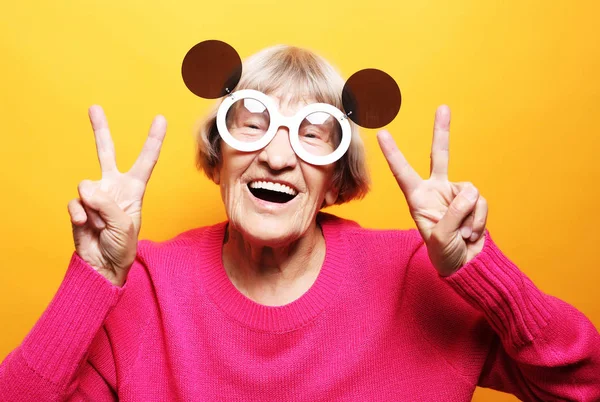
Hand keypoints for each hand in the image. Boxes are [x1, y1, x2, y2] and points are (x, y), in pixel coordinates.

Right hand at [66, 105, 166, 285]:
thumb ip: (107, 204)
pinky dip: (81, 215)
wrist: (102, 264)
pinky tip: (87, 225)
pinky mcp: (78, 205)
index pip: (146, 160)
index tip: (160, 118)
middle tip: (94, 107)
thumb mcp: (125, 225)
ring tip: (101, 224)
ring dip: (95, 209)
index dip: (153, 139)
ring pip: (87, 186)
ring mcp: (94, 195)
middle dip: (100, 130)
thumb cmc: (122, 246)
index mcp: (134, 189)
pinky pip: (75, 202)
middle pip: (106, 152)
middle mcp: (113, 187)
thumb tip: (86, 189)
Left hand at [377, 105, 487, 275]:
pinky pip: (481, 202)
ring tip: (462, 234)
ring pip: (469, 192)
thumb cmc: (444, 254)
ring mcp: (456, 194)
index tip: (382, 134)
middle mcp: (436, 191)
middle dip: (442, 131)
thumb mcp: (441, 238)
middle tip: (443, 107)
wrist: (466, 266)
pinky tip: (472, 233)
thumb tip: (469, 191)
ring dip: (469, 217)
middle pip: (438, 156)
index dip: (393, 153)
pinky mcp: (473, 201)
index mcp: (418, 198)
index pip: (403, 172)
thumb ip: (454, 214)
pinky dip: (479, 220)